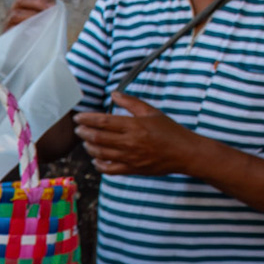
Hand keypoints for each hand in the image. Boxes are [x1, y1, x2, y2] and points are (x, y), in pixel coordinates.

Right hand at [5, 0, 55, 29]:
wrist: (33, 50)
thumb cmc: (42, 32)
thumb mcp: (48, 17)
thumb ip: (49, 10)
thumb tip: (54, 7)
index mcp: (25, 1)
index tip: (54, 2)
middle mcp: (15, 8)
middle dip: (39, 1)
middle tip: (52, 8)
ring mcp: (9, 20)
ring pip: (15, 13)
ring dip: (32, 15)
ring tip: (44, 18)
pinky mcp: (7, 33)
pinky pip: (12, 28)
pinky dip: (23, 27)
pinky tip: (35, 29)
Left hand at [74, 92, 211, 175]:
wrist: (185, 153)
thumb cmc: (169, 130)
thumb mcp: (151, 112)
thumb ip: (131, 102)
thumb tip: (113, 93)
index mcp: (134, 126)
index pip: (103, 121)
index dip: (87, 119)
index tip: (78, 117)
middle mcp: (129, 142)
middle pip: (97, 138)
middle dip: (83, 133)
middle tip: (78, 129)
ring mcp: (130, 158)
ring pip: (100, 153)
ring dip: (89, 147)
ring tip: (85, 142)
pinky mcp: (132, 170)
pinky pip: (109, 170)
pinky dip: (99, 164)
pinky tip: (96, 159)